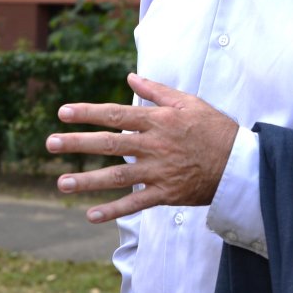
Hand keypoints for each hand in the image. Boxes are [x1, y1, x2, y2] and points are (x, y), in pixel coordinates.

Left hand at [45, 72, 238, 222]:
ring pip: (118, 176)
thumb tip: (130, 77)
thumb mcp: (188, 102)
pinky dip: (114, 211)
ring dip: (88, 180)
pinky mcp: (167, 194)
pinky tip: (91, 215)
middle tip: (50, 144)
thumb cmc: (214, 129)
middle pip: (109, 143)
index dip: (88, 113)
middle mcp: (154, 145)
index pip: (116, 115)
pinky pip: (136, 204)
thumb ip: (157, 91)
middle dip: (77, 143)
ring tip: (62, 183)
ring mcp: (159, 171)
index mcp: (158, 121)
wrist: (242, 163)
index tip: (62, 113)